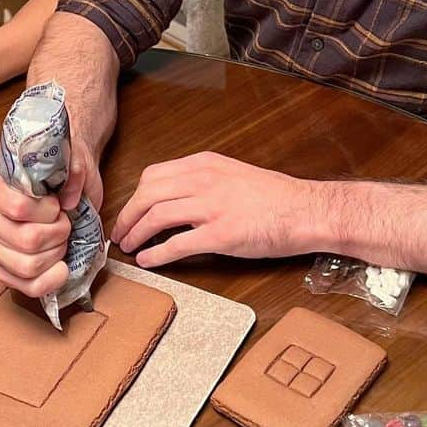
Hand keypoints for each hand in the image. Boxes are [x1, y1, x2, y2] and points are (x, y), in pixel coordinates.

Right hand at [0, 136, 103, 296]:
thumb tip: (69, 198)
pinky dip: (51, 280)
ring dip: (56, 254)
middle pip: (26, 240)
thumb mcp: (70, 158)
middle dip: (58, 233)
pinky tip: (61, 267)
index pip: (18, 208)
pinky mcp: (2, 269)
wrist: (64, 185)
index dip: (47, 210)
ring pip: (28, 266)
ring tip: (61, 239)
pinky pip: (27, 287)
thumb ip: (73, 168)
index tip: (56, 202)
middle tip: (63, 221)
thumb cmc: (60, 172)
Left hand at [112, 151, 322, 267]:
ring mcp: (211, 207)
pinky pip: (176, 244)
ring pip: (155, 217)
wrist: (306, 211)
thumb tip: (177, 197)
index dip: (135, 196)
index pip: (153, 175)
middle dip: (127, 216)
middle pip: (147, 195)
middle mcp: (204, 181)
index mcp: (205, 165)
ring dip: (135, 235)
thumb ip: (204, 181)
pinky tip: (148, 261)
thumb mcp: (234, 174)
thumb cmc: (276, 197)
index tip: (130, 210)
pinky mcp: (220, 235)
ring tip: (128, 247)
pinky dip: (156, 255)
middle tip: (120, 232)